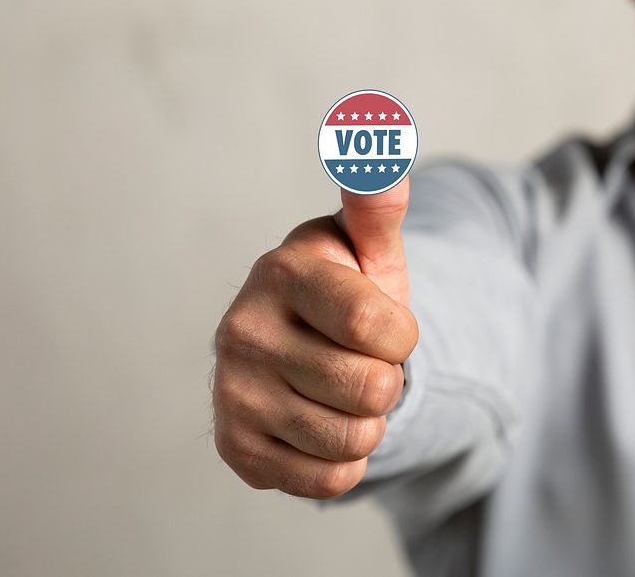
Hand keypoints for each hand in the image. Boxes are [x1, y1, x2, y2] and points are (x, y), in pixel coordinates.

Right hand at [212, 178, 417, 498]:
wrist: (306, 347)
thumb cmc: (349, 291)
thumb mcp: (370, 249)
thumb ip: (379, 207)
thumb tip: (381, 153)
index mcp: (282, 272)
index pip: (376, 327)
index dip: (402, 336)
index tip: (384, 324)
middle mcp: (242, 329)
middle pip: (370, 389)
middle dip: (387, 380)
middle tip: (360, 360)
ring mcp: (232, 392)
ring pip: (354, 440)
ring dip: (369, 422)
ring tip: (343, 390)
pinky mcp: (235, 447)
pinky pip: (330, 481)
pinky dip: (344, 461)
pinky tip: (322, 423)